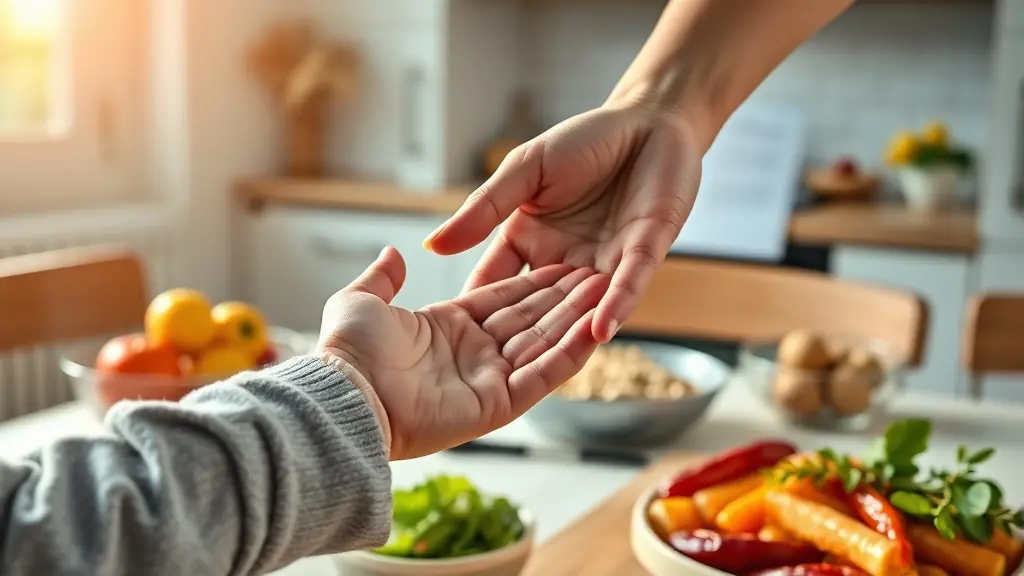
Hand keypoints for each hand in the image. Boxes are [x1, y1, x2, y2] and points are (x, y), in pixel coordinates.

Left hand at [315, 247, 608, 460]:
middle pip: (530, 319)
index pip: (503, 299)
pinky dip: (571, 352)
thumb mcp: (362, 300)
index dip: (534, 281)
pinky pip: (543, 375)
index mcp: (448, 327)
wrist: (347, 396)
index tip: (565, 262)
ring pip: (543, 343)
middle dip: (564, 297)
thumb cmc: (348, 352)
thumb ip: (383, 278)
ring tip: (606, 290)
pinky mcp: (499, 405)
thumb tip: (393, 253)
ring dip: (575, 318)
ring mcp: (488, 381)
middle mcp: (472, 354)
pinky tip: (597, 328)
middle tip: (599, 271)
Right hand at [423, 101, 703, 342]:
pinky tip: (601, 329)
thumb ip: (484, 209)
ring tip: (544, 365)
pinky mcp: (644, 254)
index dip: (475, 307)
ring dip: (568, 328)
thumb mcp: (524, 171)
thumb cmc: (585, 140)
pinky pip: (628, 285)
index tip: (444, 344)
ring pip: (583, 304)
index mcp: (530, 242)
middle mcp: (565, 262)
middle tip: (490, 373)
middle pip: (539, 305)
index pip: (497, 281)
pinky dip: (615, 306)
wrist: (648, 120)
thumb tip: (432, 246)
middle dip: (519, 336)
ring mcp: (605, 262)